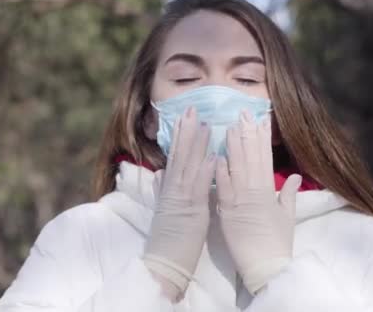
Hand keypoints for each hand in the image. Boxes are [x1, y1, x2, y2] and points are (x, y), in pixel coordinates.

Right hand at [142, 106, 215, 299]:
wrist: (163, 264)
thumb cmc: (169, 240)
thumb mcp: (164, 211)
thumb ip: (161, 190)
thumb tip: (159, 173)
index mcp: (168, 189)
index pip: (174, 157)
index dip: (179, 136)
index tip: (184, 117)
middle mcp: (173, 190)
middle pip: (180, 155)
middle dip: (186, 131)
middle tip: (192, 109)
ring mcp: (181, 199)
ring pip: (189, 166)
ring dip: (197, 145)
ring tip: (205, 124)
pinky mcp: (191, 211)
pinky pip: (199, 188)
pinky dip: (206, 171)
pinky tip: (213, 157)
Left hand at [215, 111, 301, 294]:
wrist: (266, 267)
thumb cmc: (278, 244)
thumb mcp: (287, 216)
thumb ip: (289, 194)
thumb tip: (293, 175)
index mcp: (269, 191)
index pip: (265, 159)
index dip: (262, 139)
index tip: (259, 121)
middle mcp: (255, 192)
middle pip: (250, 158)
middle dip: (246, 135)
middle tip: (241, 114)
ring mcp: (241, 201)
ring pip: (236, 168)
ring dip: (232, 147)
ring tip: (229, 127)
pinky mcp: (227, 212)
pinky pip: (223, 189)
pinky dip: (220, 172)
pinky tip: (217, 156)